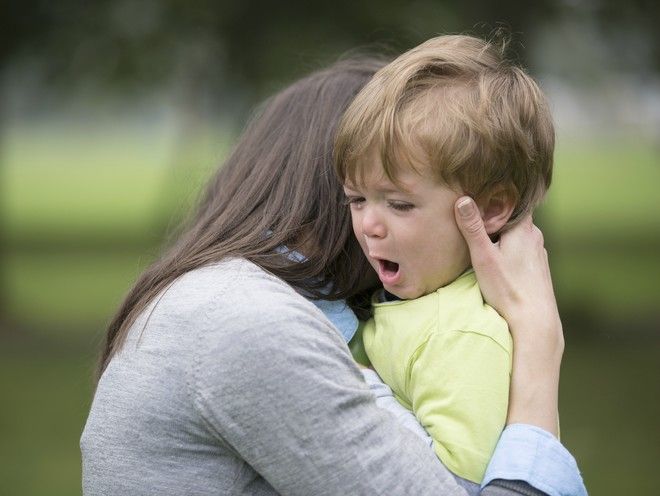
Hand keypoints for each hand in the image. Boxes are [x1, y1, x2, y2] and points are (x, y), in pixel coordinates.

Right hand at [454, 196, 562, 434]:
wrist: (534, 322)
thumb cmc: (508, 290)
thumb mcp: (484, 257)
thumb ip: (473, 228)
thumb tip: (464, 199)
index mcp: (523, 228)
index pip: (513, 200)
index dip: (498, 195)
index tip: (482, 192)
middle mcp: (535, 237)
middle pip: (514, 218)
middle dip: (496, 216)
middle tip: (476, 215)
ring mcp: (538, 254)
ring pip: (518, 235)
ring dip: (503, 234)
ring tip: (485, 237)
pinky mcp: (538, 269)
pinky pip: (522, 250)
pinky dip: (510, 249)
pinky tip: (499, 260)